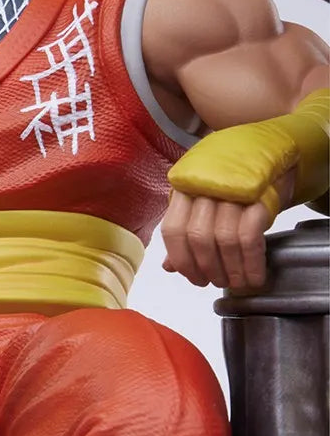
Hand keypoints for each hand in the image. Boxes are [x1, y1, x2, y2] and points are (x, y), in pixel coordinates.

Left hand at [161, 169, 293, 290]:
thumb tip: (169, 267)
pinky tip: (254, 275)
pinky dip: (251, 262)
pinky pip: (250, 236)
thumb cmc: (229, 184)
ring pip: (224, 239)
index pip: (173, 230)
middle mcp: (204, 186)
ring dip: (232, 269)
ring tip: (237, 282)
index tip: (195, 278)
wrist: (266, 153)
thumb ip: (185, 232)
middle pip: (199, 237)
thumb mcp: (200, 203)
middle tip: (218, 282)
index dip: (182, 260)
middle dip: (208, 268)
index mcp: (184, 188)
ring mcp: (232, 189)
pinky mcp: (259, 194)